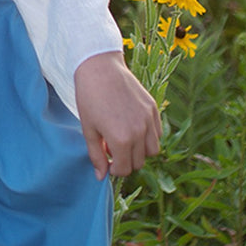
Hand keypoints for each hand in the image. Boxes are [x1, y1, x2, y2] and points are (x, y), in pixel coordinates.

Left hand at [74, 51, 161, 179]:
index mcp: (121, 139)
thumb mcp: (88, 129)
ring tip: (123, 139)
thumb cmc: (89, 98)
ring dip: (140, 151)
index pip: (125, 169)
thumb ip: (96, 155)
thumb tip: (101, 176)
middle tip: (111, 148)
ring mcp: (149, 120)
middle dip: (126, 161)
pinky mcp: (153, 109)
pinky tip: (132, 127)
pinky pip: (157, 133)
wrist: (100, 68)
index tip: (106, 161)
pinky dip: (148, 136)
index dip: (114, 169)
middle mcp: (139, 132)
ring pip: (152, 150)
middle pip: (139, 162)